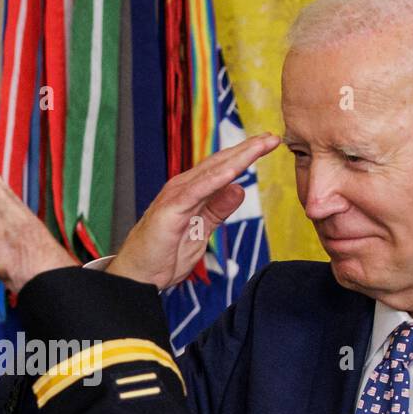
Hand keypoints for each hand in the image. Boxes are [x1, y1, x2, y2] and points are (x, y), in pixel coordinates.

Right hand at [109, 133, 280, 289]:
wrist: (139, 276)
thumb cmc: (164, 256)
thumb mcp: (202, 231)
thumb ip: (218, 209)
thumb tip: (239, 189)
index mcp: (192, 192)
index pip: (223, 168)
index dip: (246, 155)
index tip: (269, 144)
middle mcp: (184, 188)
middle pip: (220, 163)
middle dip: (248, 149)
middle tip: (273, 136)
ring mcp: (176, 196)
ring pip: (212, 171)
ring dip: (238, 157)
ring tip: (261, 145)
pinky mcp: (171, 209)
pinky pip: (198, 191)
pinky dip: (216, 179)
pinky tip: (234, 171)